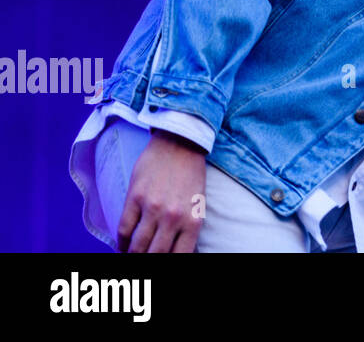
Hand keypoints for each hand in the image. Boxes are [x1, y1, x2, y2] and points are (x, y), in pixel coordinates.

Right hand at [117, 129, 207, 252]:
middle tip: (144, 260)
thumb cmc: (191, 175)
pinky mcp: (135, 198)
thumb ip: (188, 229)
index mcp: (193, 221)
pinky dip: (121, 242)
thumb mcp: (198, 204)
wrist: (180, 143)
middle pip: (155, 255)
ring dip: (133, 255)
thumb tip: (177, 251)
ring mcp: (153, 208)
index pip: (179, 256)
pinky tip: (123, 246)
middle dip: (148, 261)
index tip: (161, 263)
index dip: (168, 264)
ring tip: (133, 255)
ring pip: (137, 246)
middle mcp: (173, 218)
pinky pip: (124, 229)